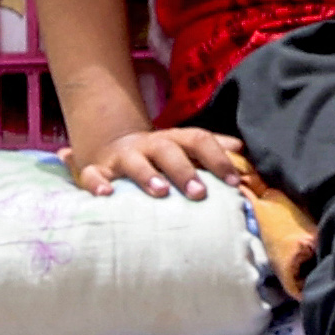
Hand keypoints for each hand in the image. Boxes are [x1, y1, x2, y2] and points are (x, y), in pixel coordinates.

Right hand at [71, 122, 244, 199]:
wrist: (114, 148)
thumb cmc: (160, 157)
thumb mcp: (185, 150)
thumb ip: (212, 149)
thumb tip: (243, 150)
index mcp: (174, 140)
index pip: (199, 140)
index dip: (217, 159)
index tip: (234, 183)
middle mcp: (150, 145)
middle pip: (168, 150)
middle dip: (184, 171)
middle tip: (200, 193)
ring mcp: (123, 157)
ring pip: (134, 162)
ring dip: (147, 175)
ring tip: (160, 192)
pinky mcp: (98, 171)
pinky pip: (92, 175)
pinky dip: (95, 183)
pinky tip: (105, 195)